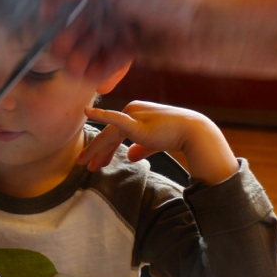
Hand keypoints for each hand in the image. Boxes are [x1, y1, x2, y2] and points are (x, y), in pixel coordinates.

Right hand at [43, 0, 215, 82]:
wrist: (212, 25)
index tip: (47, 18)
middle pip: (80, 15)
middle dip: (67, 35)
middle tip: (58, 53)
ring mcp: (128, 21)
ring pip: (93, 40)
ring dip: (80, 54)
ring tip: (73, 70)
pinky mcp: (137, 47)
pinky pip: (109, 58)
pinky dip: (98, 67)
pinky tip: (90, 77)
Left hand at [80, 101, 237, 184]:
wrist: (192, 132)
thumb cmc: (176, 136)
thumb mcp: (153, 143)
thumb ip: (141, 148)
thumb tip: (131, 156)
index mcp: (134, 114)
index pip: (115, 133)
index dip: (105, 150)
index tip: (97, 164)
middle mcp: (131, 111)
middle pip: (109, 134)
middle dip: (97, 151)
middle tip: (84, 165)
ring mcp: (133, 115)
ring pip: (109, 135)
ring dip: (97, 150)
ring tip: (86, 164)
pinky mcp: (136, 122)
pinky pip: (115, 118)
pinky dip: (101, 115)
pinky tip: (87, 113)